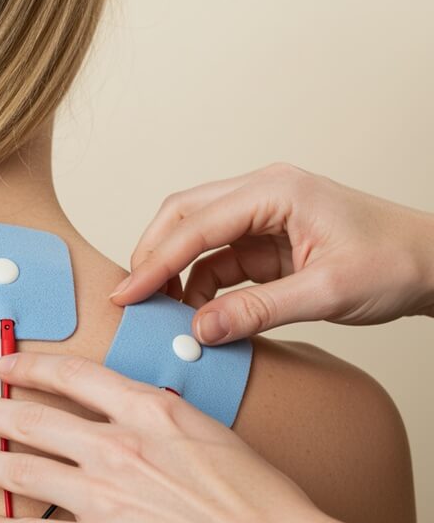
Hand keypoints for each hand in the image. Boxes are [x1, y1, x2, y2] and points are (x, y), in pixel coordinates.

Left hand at [0, 351, 328, 522]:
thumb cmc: (260, 498)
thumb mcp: (208, 430)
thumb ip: (161, 416)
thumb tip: (135, 410)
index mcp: (147, 410)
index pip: (71, 376)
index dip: (29, 367)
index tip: (5, 365)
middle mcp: (117, 446)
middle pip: (32, 419)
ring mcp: (103, 495)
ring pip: (21, 470)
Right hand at [110, 163, 433, 343]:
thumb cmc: (396, 263)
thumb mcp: (328, 292)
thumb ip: (259, 311)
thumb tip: (199, 330)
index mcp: (276, 191)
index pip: (196, 224)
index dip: (156, 261)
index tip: (127, 294)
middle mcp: (261, 194)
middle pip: (183, 216)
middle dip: (153, 256)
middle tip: (132, 299)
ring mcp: (261, 216)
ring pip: (194, 236)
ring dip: (174, 272)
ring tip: (161, 312)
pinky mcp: (264, 241)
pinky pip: (217, 259)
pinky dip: (199, 285)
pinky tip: (194, 312)